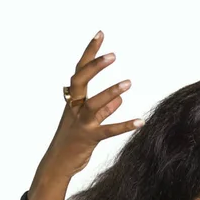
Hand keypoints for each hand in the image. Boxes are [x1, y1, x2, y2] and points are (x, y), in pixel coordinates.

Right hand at [40, 30, 142, 179]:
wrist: (58, 164)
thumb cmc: (73, 141)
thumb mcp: (88, 122)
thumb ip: (103, 110)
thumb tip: (118, 100)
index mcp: (74, 101)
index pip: (80, 71)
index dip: (89, 53)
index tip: (100, 35)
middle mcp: (75, 108)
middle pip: (80, 80)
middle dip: (94, 66)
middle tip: (112, 55)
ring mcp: (81, 123)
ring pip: (93, 104)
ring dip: (110, 92)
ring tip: (128, 83)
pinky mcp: (89, 138)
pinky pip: (108, 130)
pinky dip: (124, 125)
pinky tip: (140, 122)